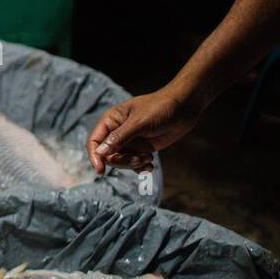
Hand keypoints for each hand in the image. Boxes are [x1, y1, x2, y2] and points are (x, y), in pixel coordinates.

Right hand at [86, 88, 202, 174]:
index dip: (95, 156)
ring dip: (133, 164)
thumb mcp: (138, 123)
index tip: (100, 170)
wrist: (184, 107)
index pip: (94, 141)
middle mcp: (117, 133)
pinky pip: (134, 163)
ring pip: (122, 161)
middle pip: (108, 155)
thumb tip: (101, 153)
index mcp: (110, 121)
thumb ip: (119, 138)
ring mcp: (130, 141)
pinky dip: (141, 167)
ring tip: (148, 159)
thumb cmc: (160, 108)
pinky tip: (151, 165)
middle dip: (122, 162)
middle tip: (138, 160)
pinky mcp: (142, 148)